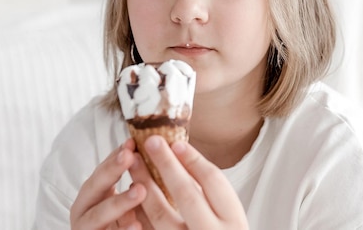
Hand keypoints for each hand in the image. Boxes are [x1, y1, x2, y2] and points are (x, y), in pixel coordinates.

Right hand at [70, 138, 147, 229]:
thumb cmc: (120, 227)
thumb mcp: (124, 204)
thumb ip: (132, 183)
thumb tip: (155, 151)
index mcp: (90, 198)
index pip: (101, 172)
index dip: (114, 157)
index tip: (132, 142)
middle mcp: (82, 213)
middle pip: (94, 189)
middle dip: (111, 171)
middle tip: (130, 156)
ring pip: (98, 216)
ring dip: (119, 202)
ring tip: (140, 190)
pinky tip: (137, 226)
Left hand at [128, 135, 247, 228]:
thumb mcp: (225, 219)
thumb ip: (209, 196)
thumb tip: (180, 154)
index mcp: (234, 222)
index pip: (215, 183)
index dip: (194, 160)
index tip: (175, 142)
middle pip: (187, 195)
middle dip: (166, 165)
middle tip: (150, 141)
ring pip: (162, 217)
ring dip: (144, 186)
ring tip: (132, 163)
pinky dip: (135, 216)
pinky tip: (128, 196)